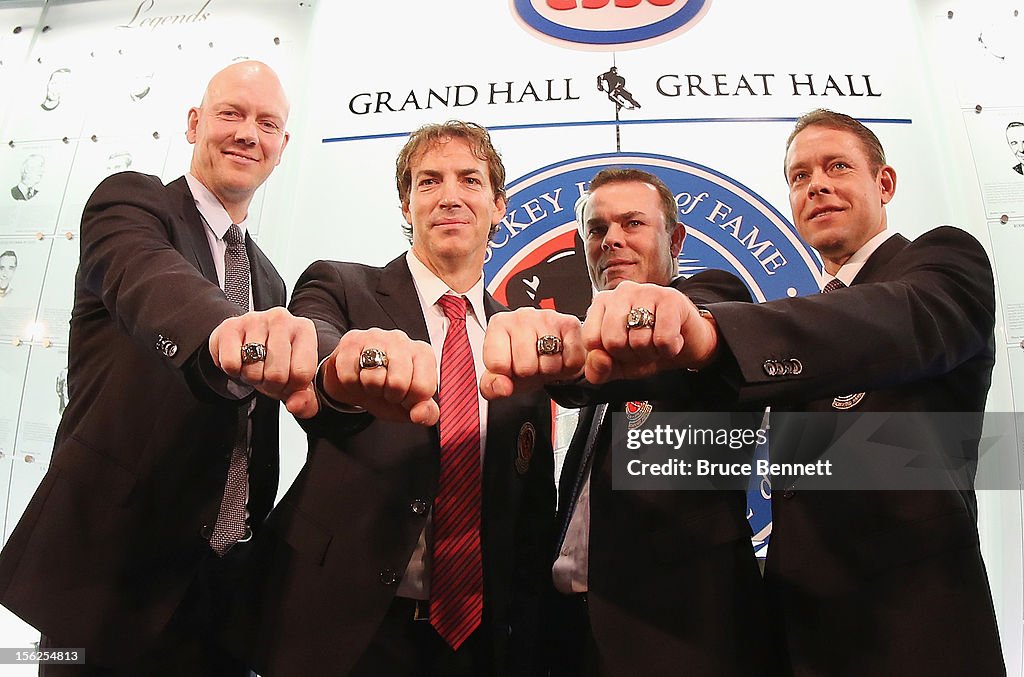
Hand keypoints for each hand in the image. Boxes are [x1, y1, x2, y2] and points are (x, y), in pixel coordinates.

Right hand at [209, 307, 318, 417]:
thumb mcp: (297, 383)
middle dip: (270, 384)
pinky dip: (233, 371)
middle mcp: (282, 319)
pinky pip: (231, 363)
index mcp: (304, 330)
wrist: (248, 343)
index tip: (287, 381)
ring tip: (255, 366)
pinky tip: (240, 360)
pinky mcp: (230, 326)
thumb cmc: (277, 361)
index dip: (291, 387)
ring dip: (251, 377)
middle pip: (277, 374)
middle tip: (267, 375)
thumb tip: (295, 405)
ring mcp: (255, 319)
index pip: (301, 373)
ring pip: (253, 370)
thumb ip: (306, 401)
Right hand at [321, 328, 438, 425]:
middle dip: (390, 396)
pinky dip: (351, 385)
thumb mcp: (410, 405)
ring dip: (370, 390)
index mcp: (423, 353)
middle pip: (398, 383)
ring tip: (372, 383)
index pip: (423, 387)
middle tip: (387, 390)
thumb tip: (419, 414)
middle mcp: (401, 340)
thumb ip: (426, 413)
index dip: (410, 402)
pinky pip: (349, 376)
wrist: (355, 379)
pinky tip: (357, 376)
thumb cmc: (387, 389)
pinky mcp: (351, 341)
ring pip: (373, 378)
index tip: (405, 397)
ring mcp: (375, 337)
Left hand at [480, 308, 584, 399]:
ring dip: (550, 370)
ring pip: (549, 365)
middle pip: (526, 367)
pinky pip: (571, 360)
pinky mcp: (570, 323)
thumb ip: (491, 386)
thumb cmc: (523, 360)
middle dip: (531, 372)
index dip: (506, 374)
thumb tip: (503, 387)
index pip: (497, 364)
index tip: (510, 367)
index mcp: (498, 326)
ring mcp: (546, 317)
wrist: (551, 350)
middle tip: (532, 363)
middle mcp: (521, 317)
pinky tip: (561, 356)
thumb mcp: (501, 376)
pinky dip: (568, 366)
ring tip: (546, 359)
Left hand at [581, 281, 717, 383]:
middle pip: (613, 341)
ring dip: (652, 352)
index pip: (591, 341)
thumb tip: (598, 358)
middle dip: (631, 355)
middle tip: (643, 347)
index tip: (622, 350)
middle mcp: (621, 291)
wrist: (687, 342)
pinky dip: (669, 349)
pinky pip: (663, 339)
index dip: (610, 356)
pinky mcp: (671, 298)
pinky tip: (673, 339)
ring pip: (638, 341)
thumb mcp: (617, 366)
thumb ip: (598, 369)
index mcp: (601, 304)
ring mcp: (646, 290)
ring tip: (658, 342)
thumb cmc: (647, 348)